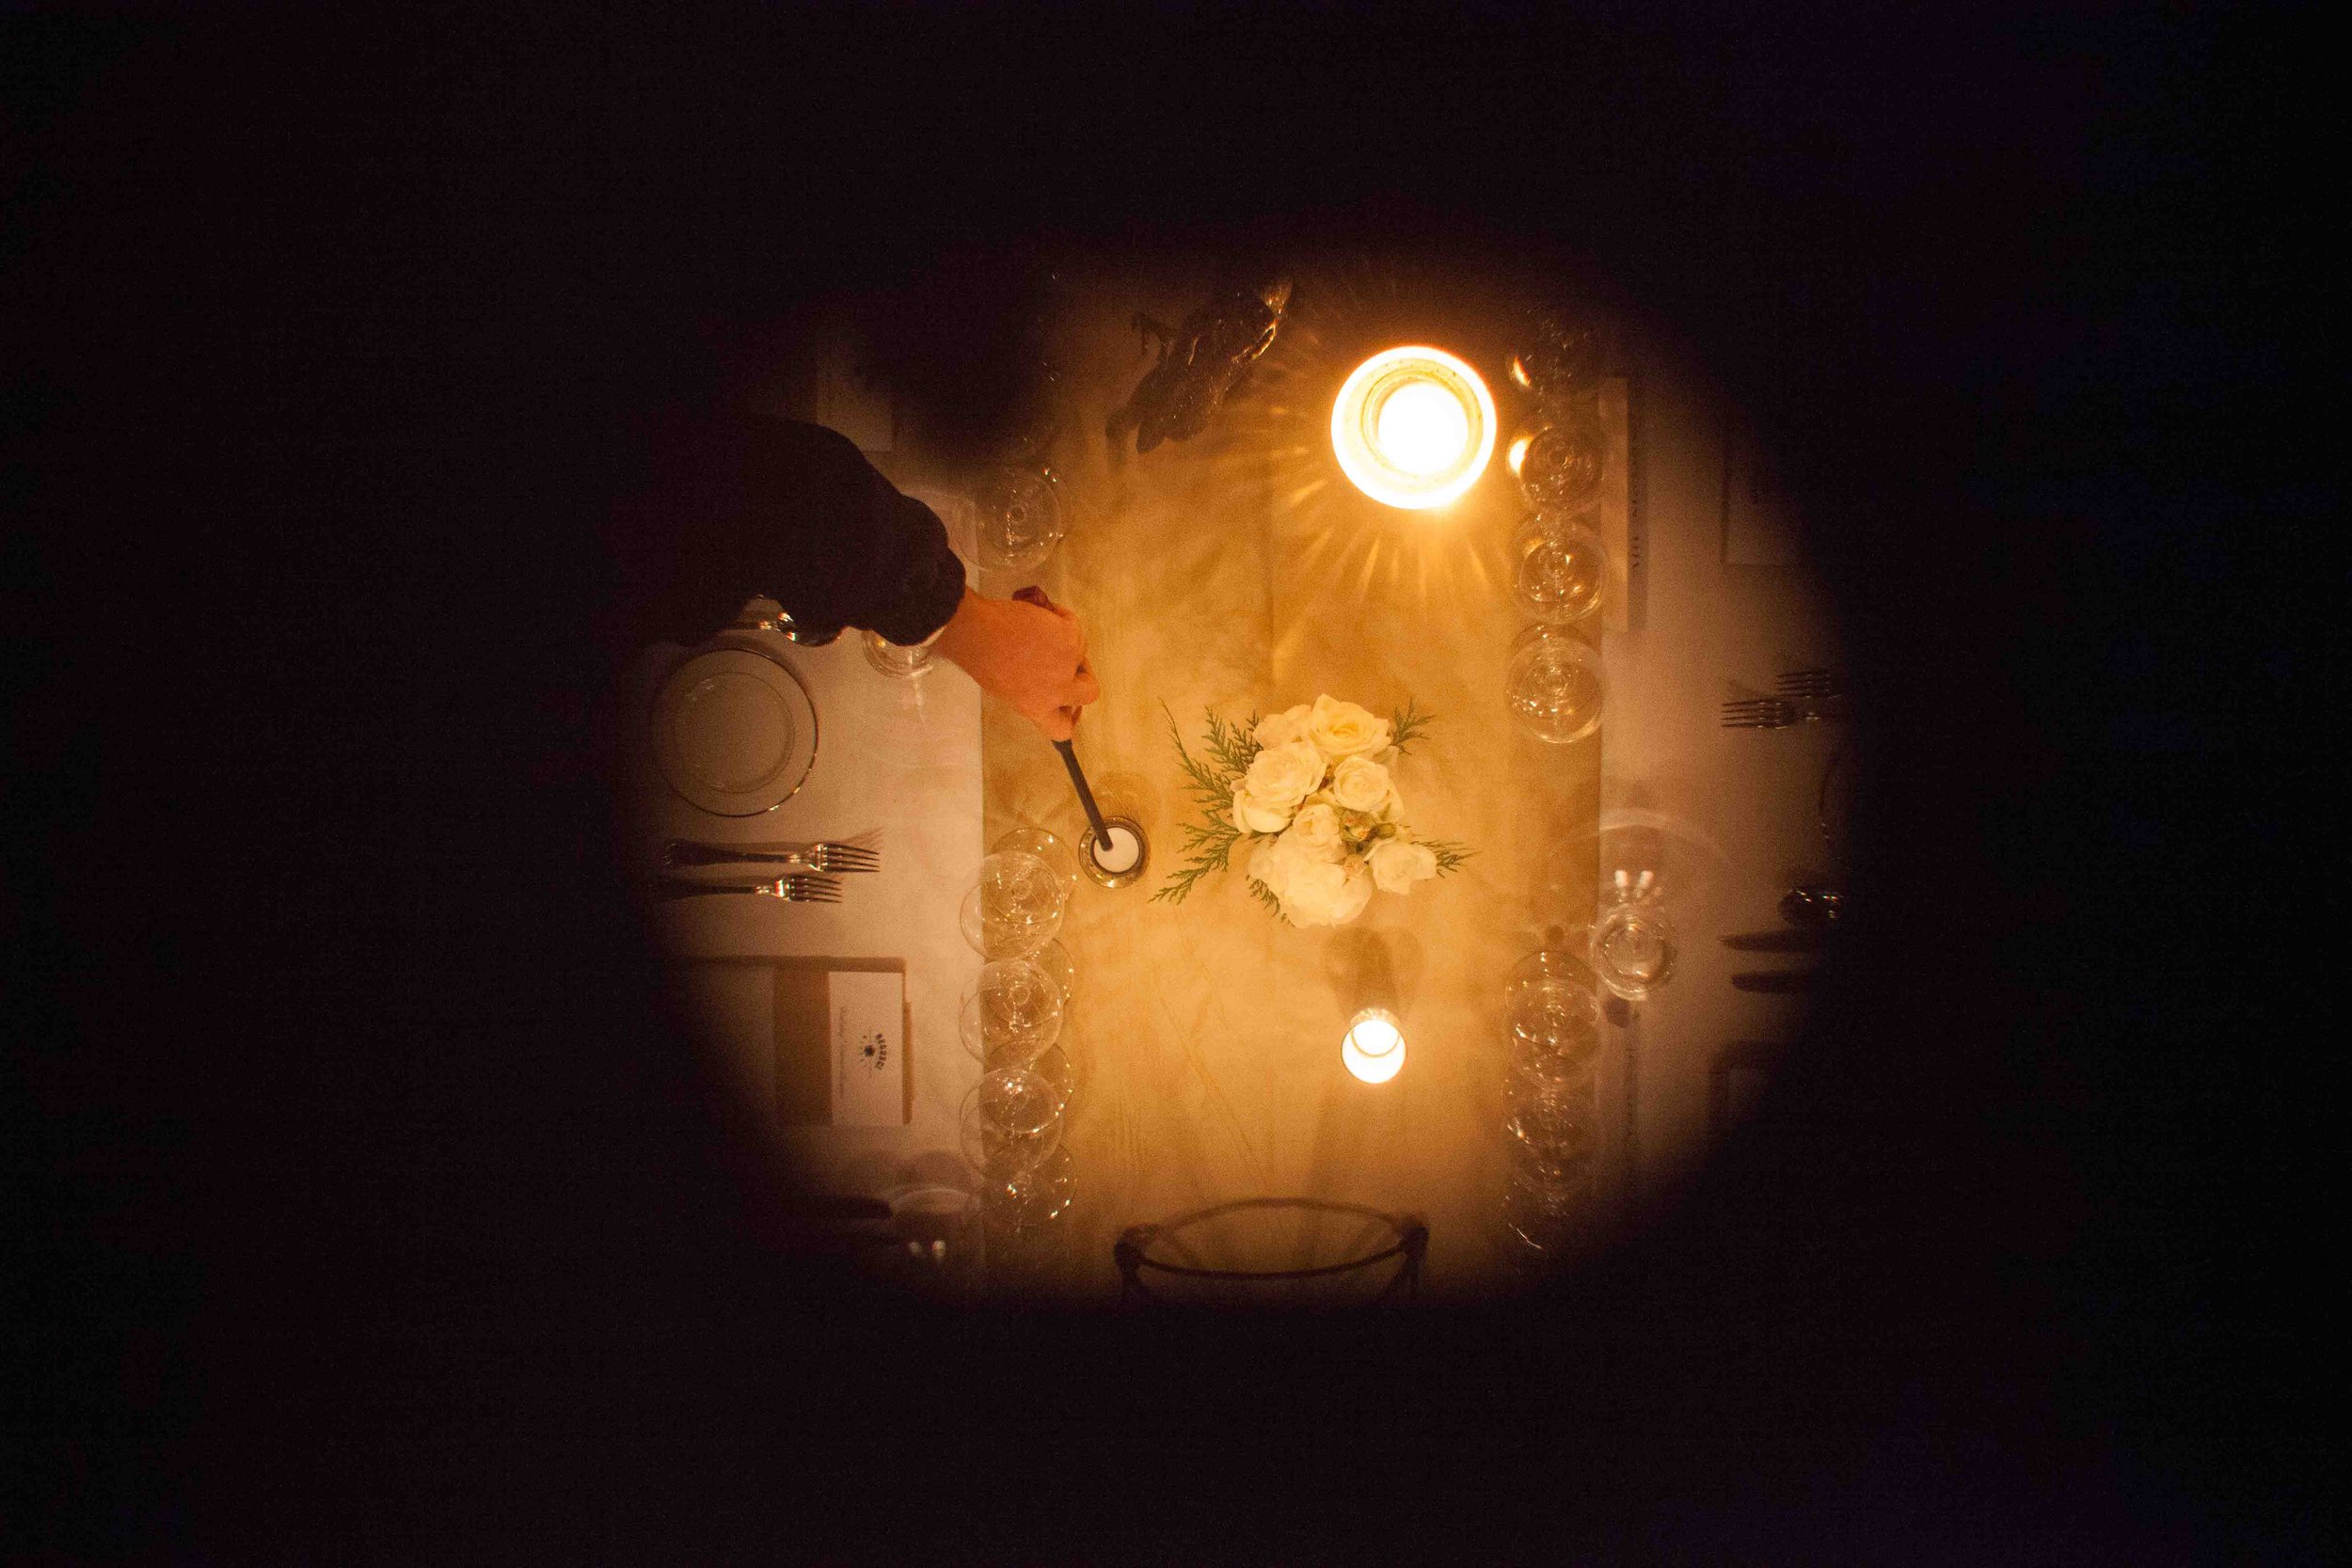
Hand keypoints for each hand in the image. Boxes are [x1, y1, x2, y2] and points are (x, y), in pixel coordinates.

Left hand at [931, 589, 1100, 740]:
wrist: (976, 632)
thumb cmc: (981, 658)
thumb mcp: (1007, 689)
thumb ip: (1032, 693)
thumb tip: (1044, 679)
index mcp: (1038, 709)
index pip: (1063, 729)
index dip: (1070, 715)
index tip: (1070, 704)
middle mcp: (1057, 692)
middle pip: (1090, 693)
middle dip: (1084, 676)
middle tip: (1070, 660)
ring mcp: (1067, 664)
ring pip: (1080, 651)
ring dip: (1065, 640)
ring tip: (1038, 629)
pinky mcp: (1070, 637)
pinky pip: (1073, 625)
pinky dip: (1060, 617)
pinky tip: (1041, 612)